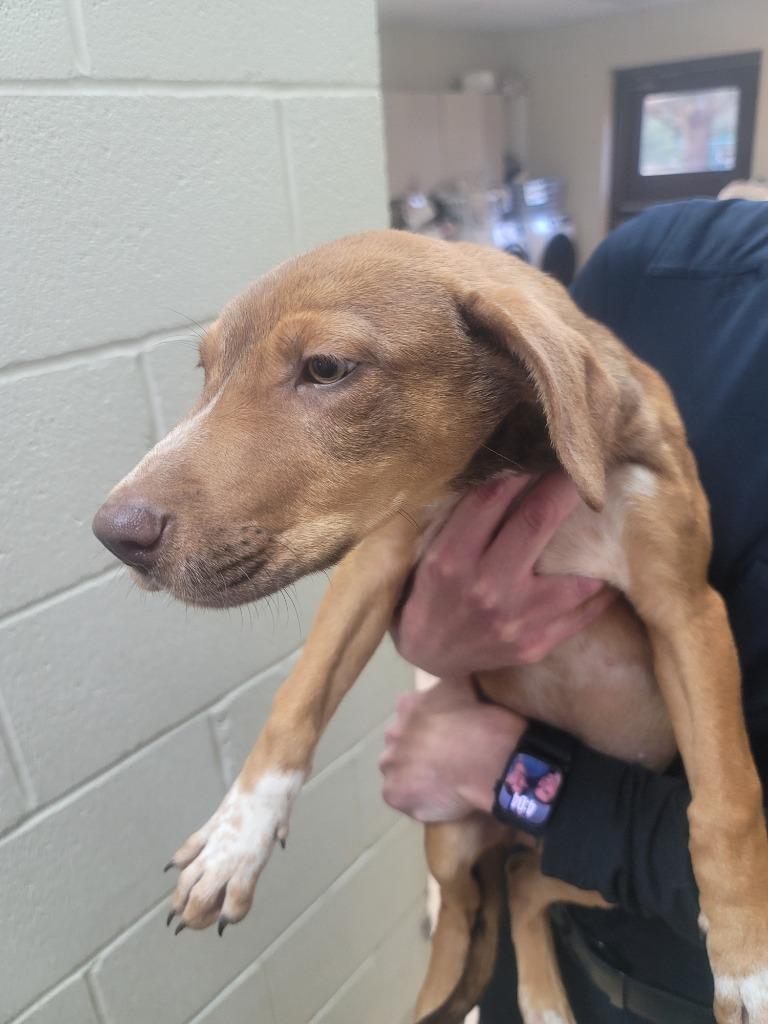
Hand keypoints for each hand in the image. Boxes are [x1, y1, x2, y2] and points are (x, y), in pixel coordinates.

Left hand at [379, 677, 526, 821]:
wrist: (491, 757)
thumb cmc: (483, 719)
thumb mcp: (465, 682)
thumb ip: (449, 677)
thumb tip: (451, 664)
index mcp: (406, 705)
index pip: (409, 717)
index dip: (428, 728)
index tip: (446, 736)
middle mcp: (391, 733)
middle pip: (401, 745)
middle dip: (418, 752)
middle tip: (446, 761)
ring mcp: (391, 766)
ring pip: (398, 773)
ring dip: (415, 777)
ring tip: (444, 783)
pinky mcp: (395, 795)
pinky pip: (405, 800)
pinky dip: (419, 801)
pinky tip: (440, 799)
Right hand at [393, 472, 615, 676]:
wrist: (429, 654)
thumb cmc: (431, 592)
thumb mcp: (432, 553)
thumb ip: (463, 520)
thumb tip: (506, 470)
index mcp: (452, 559)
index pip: (490, 499)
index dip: (519, 468)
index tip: (542, 451)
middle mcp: (485, 587)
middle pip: (536, 521)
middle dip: (564, 487)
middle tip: (584, 467)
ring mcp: (515, 619)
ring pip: (574, 576)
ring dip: (593, 548)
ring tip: (606, 526)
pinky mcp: (535, 644)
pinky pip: (582, 614)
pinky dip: (600, 592)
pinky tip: (607, 572)